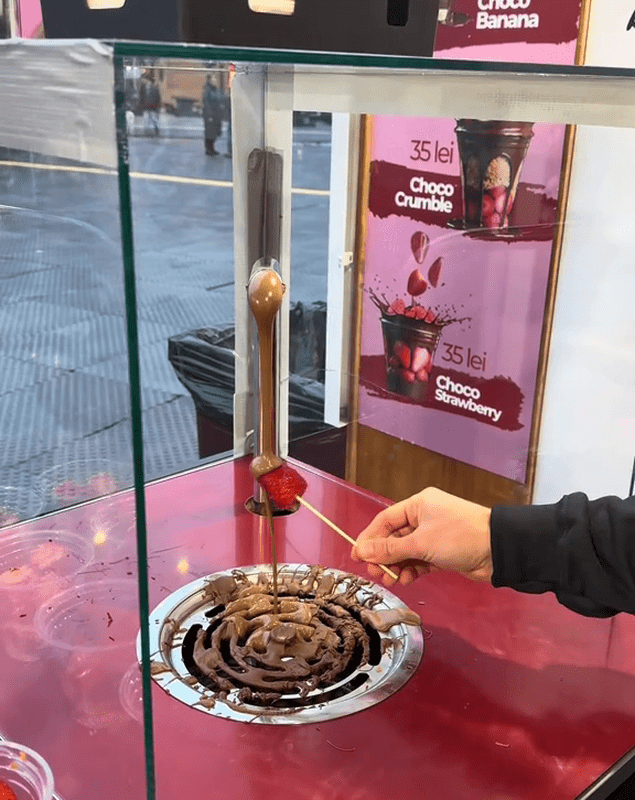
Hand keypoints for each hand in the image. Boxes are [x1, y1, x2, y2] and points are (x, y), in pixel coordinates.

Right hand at [351, 487, 492, 586]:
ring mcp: (434, 535)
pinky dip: (412, 570)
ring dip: (397, 565)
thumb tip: (361, 550)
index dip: (369, 538)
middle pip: (395, 537)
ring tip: (390, 580)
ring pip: (407, 551)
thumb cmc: (459, 537)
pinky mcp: (443, 553)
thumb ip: (390, 549)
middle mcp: (425, 517)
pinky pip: (420, 560)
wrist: (499, 550)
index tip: (357, 556)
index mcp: (418, 505)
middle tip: (374, 573)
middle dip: (383, 556)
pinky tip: (406, 580)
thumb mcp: (421, 543)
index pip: (385, 520)